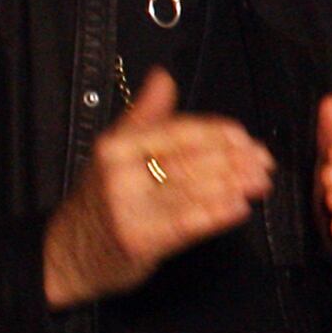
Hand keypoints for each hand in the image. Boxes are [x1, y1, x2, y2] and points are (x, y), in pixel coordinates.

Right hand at [41, 68, 271, 306]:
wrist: (67, 254)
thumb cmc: (98, 202)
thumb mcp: (112, 152)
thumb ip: (144, 115)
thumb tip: (163, 77)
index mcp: (115, 147)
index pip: (177, 131)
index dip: (217, 133)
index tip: (246, 138)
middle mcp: (119, 174)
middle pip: (190, 160)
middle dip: (234, 160)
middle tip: (264, 162)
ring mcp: (129, 207)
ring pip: (194, 190)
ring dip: (234, 185)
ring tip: (260, 182)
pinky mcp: (140, 240)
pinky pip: (188, 223)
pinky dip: (218, 214)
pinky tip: (240, 208)